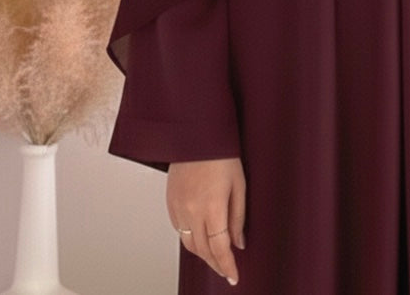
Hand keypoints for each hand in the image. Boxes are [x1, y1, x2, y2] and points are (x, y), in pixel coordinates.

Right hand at [167, 158, 245, 285]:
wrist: (196, 134)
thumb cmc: (221, 154)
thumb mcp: (239, 184)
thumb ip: (238, 216)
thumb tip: (239, 242)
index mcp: (212, 207)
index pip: (219, 248)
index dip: (227, 265)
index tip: (234, 276)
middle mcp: (192, 211)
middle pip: (203, 250)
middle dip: (216, 263)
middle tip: (226, 269)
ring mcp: (178, 207)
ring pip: (189, 243)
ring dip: (202, 254)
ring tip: (215, 257)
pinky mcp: (170, 202)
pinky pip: (179, 230)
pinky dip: (190, 238)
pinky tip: (200, 238)